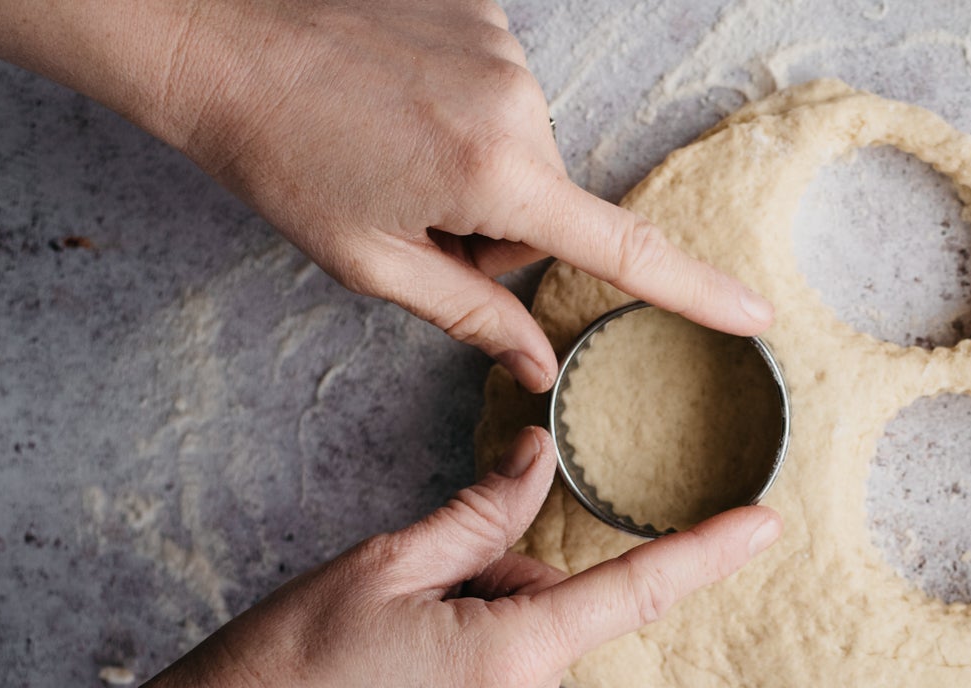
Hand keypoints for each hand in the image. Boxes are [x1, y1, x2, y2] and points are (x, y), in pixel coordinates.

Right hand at [155, 425, 780, 687]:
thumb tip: (541, 457)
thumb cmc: (287, 656)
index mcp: (510, 657)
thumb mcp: (386, 563)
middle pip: (551, 622)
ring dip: (482, 647)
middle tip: (411, 608)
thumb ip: (484, 514)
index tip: (765, 525)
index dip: (706, 554)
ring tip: (392, 662)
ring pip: (525, 670)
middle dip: (500, 596)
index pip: (631, 593)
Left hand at [161, 0, 774, 390]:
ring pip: (521, 145)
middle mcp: (518, 102)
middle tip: (409, 212)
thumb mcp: (372, 260)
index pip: (623, 249)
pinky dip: (454, 108)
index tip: (756, 316)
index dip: (696, 291)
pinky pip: (496, 87)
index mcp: (496, 174)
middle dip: (496, 224)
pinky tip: (390, 98)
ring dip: (473, 165)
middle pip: (549, 200)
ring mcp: (501, 47)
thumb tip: (540, 368)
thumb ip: (473, 314)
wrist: (213, 39)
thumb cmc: (280, 157)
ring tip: (386, 148)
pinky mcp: (481, 10)